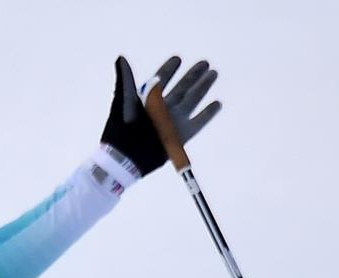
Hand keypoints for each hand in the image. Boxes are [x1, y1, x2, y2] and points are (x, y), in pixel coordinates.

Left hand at [99, 55, 221, 177]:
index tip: (177, 58)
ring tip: (213, 73)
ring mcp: (173, 121)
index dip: (169, 69)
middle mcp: (163, 108)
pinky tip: (217, 104)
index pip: (161, 80)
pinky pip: (198, 122)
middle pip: (181, 87)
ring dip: (203, 87)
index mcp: (149, 99)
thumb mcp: (123, 102)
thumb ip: (126, 80)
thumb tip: (121, 58)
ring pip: (192, 100)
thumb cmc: (121, 130)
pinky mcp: (181, 136)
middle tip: (204, 63)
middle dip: (192, 75)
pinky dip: (208, 113)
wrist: (125, 159)